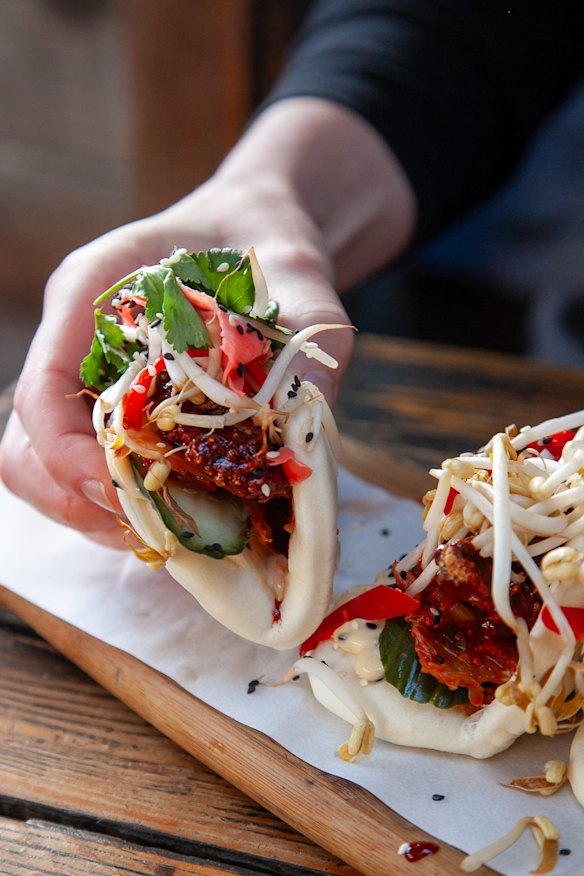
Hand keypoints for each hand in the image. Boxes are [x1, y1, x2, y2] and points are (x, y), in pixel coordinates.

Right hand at [0, 98, 414, 544]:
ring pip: (44, 466)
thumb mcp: (303, 282)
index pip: (43, 390)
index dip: (71, 458)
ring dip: (93, 512)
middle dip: (76, 501)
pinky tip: (173, 509)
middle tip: (149, 530)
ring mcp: (84, 377)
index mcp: (93, 293)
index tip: (128, 493)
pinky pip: (84, 467)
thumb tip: (304, 449)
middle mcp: (74, 340)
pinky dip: (116, 501)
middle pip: (25, 445)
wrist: (260, 232)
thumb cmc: (271, 245)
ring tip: (162, 531)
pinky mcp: (109, 406)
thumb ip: (306, 348)